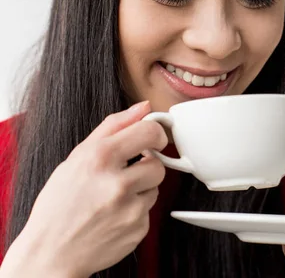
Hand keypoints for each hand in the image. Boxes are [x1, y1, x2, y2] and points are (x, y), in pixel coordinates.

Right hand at [5, 101, 167, 277]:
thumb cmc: (60, 204)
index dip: (155, 134)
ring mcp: (130, 209)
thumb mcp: (77, 157)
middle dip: (146, 168)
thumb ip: (114, 127)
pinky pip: (149, 212)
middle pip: (158, 165)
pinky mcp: (138, 229)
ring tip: (113, 199)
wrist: (50, 253)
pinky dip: (135, 213)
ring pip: (155, 189)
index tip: (153, 141)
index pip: (149, 132)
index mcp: (99, 158)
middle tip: (125, 175)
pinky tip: (114, 217)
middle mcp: (117, 183)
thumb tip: (144, 107)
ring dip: (140, 191)